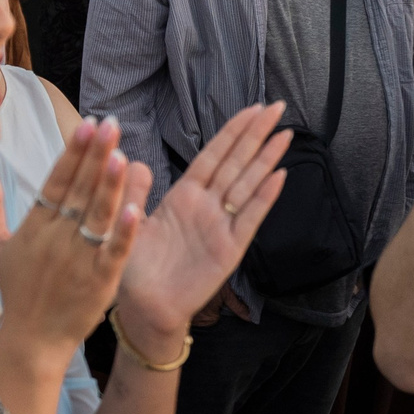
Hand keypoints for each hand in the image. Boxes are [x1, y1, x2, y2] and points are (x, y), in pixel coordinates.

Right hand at [0, 115, 143, 353]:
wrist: (31, 340)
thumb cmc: (16, 292)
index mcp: (35, 226)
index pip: (56, 181)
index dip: (73, 153)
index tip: (87, 125)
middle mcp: (56, 239)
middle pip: (78, 191)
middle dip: (95, 155)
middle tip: (110, 123)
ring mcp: (78, 260)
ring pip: (96, 216)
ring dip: (109, 185)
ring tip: (121, 153)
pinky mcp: (99, 282)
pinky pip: (113, 253)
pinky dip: (125, 232)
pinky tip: (136, 208)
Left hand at [112, 104, 291, 349]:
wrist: (144, 307)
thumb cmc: (135, 266)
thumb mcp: (128, 220)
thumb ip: (132, 191)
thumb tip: (130, 158)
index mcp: (184, 196)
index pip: (213, 155)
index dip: (232, 131)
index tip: (252, 108)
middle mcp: (206, 207)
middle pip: (236, 163)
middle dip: (256, 135)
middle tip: (278, 107)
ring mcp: (220, 226)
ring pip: (248, 185)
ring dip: (266, 159)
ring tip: (286, 134)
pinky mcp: (229, 249)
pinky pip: (249, 218)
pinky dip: (264, 198)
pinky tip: (280, 176)